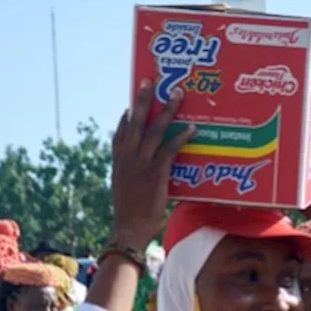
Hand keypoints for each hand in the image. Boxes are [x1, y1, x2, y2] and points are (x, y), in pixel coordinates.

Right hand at [110, 80, 194, 249]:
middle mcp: (127, 158)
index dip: (125, 119)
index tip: (129, 105)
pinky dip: (181, 136)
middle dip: (142, 100)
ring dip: (166, 110)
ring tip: (176, 94)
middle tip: (149, 81)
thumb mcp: (125, 192)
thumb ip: (132, 179)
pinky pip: (169, 148)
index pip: (119, 135)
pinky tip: (191, 128)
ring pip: (153, 129)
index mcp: (118, 163)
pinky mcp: (155, 172)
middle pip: (134, 121)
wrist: (129, 230)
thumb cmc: (130, 216)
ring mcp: (140, 163)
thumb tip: (141, 176)